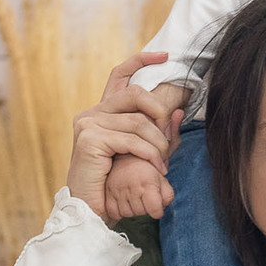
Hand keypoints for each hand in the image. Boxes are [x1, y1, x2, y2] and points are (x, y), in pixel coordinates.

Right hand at [67, 52, 182, 219]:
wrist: (92, 210)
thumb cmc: (116, 185)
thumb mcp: (142, 154)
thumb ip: (158, 133)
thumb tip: (178, 110)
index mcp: (101, 112)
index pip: (120, 74)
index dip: (141, 60)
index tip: (165, 56)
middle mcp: (91, 113)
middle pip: (135, 94)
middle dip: (159, 112)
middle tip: (168, 138)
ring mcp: (88, 124)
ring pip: (138, 121)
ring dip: (158, 144)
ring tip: (162, 164)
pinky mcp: (90, 139)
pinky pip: (131, 140)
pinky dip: (149, 154)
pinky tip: (156, 168)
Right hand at [105, 154, 171, 221]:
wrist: (126, 158)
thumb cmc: (146, 172)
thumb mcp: (162, 180)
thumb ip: (168, 195)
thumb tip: (162, 207)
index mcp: (148, 183)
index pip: (155, 210)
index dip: (158, 212)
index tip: (156, 208)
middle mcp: (132, 187)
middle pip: (141, 213)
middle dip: (145, 209)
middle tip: (143, 198)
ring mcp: (118, 190)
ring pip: (127, 214)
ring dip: (132, 210)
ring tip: (134, 199)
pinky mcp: (108, 193)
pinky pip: (114, 213)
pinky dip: (119, 211)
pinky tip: (124, 203)